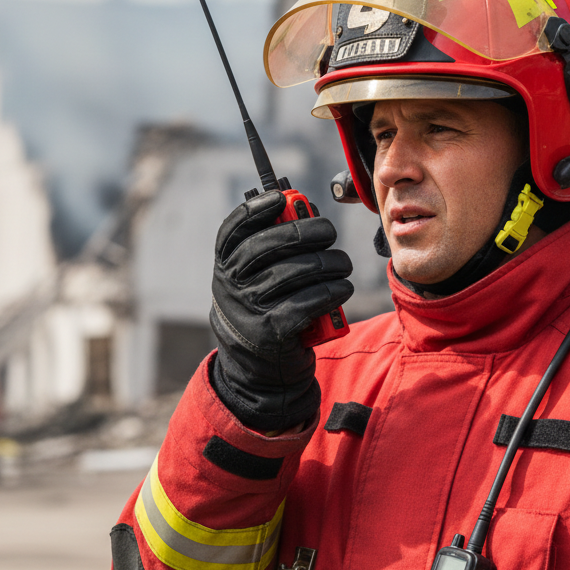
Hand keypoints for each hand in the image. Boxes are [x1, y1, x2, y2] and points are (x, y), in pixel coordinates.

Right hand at [209, 191, 352, 431]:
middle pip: (268, 244)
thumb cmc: (267, 311)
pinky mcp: (270, 332)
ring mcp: (247, 309)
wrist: (259, 372)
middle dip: (305, 231)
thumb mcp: (257, 282)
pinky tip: (342, 289)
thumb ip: (273, 249)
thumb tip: (301, 208)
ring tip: (343, 265)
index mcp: (225, 266)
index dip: (256, 208)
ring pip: (294, 272)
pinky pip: (307, 302)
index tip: (282, 197)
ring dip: (328, 264)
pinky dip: (331, 292)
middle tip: (329, 232)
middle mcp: (230, 285)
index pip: (234, 229)